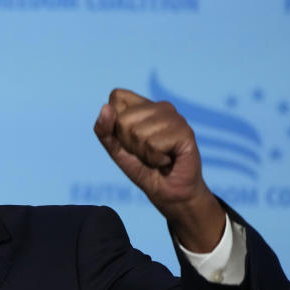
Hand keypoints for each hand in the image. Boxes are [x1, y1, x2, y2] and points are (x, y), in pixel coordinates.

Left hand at [93, 88, 225, 251]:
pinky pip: (154, 145)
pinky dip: (155, 159)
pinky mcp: (186, 132)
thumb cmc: (143, 168)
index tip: (129, 139)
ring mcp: (175, 118)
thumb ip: (104, 129)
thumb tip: (106, 107)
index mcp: (144, 105)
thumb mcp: (115, 149)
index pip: (117, 96)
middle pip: (123, 119)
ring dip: (143, 153)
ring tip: (156, 157)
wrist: (167, 193)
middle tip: (145, 152)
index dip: (115, 123)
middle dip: (128, 143)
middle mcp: (161, 107)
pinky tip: (167, 160)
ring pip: (138, 133)